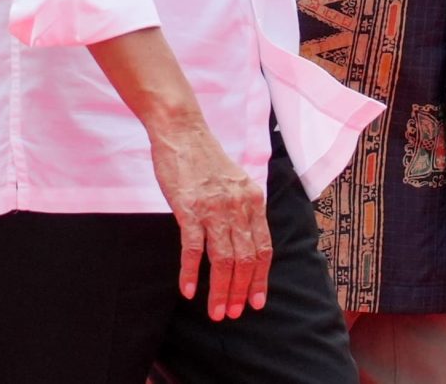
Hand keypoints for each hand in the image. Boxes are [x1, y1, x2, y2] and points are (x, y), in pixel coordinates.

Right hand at [148, 117, 272, 320]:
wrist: (182, 132)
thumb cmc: (205, 159)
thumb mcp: (235, 182)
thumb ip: (242, 209)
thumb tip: (244, 242)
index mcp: (253, 200)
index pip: (263, 248)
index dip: (261, 278)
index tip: (257, 302)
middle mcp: (238, 206)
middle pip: (245, 259)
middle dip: (240, 291)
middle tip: (233, 314)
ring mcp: (214, 208)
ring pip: (223, 259)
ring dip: (220, 290)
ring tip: (216, 312)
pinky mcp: (189, 209)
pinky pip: (193, 248)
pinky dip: (191, 273)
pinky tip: (189, 291)